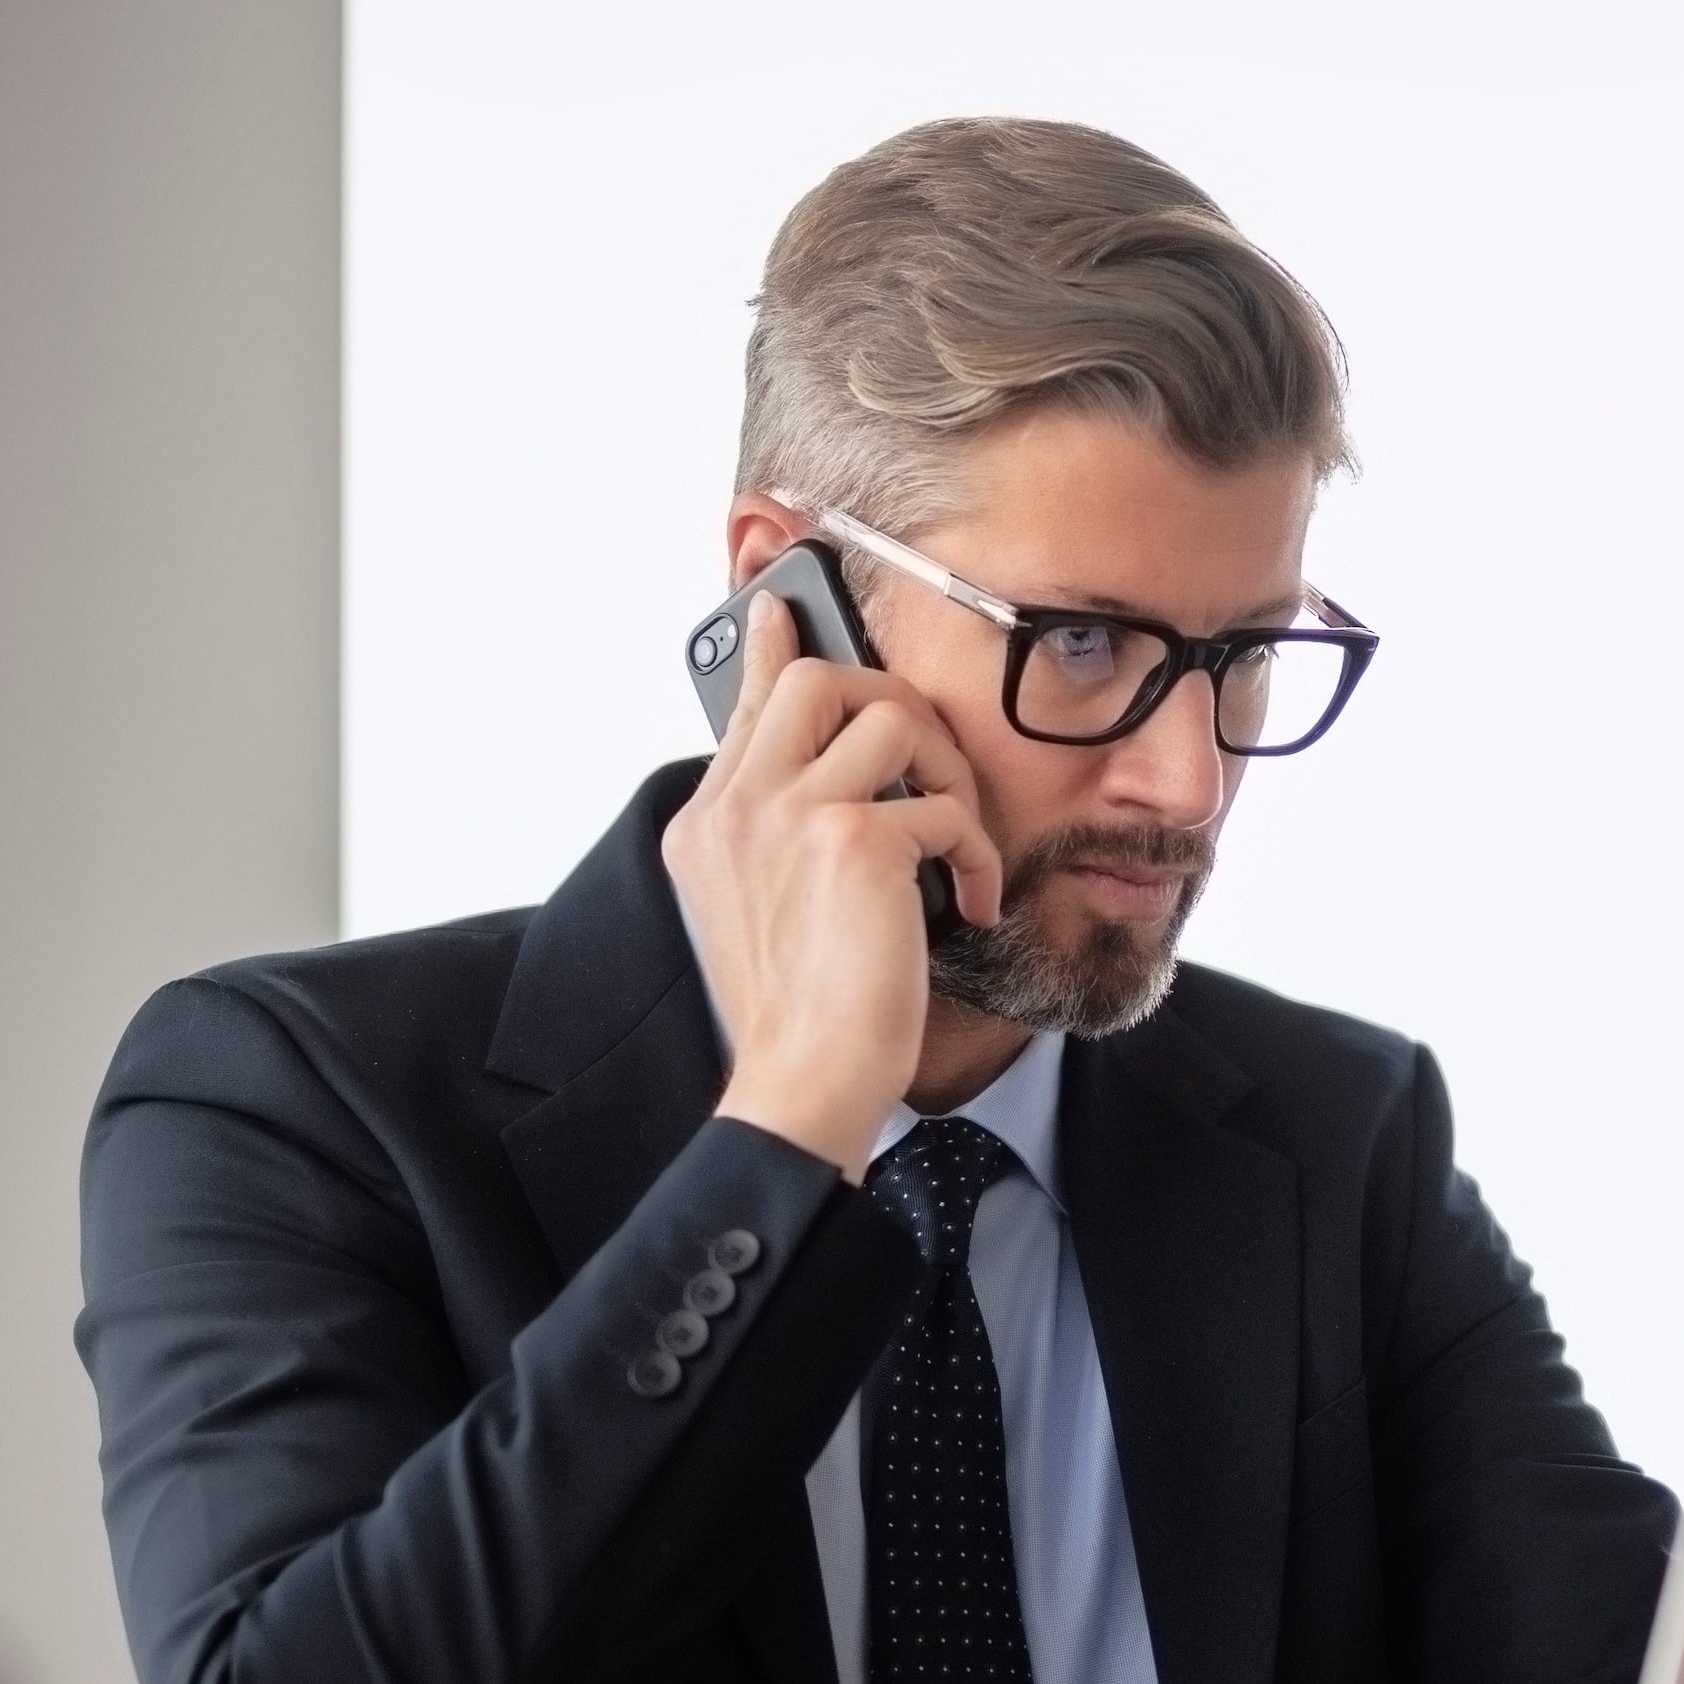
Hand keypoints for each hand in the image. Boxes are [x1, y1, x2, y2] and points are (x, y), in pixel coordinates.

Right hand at [663, 590, 1001, 1179]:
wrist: (802, 1082)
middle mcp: (738, 806)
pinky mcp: (854, 841)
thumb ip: (776, 834)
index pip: (746, 704)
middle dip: (894, 702)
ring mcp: (790, 815)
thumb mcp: (760, 909)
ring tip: (958, 838)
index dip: (774, 646)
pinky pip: (944, 808)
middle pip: (817, 680)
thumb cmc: (796, 1014)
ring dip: (949, 773)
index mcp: (707, 822)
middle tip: (931, 763)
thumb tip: (827, 780)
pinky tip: (976, 900)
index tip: (781, 601)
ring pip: (892, 719)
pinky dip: (976, 853)